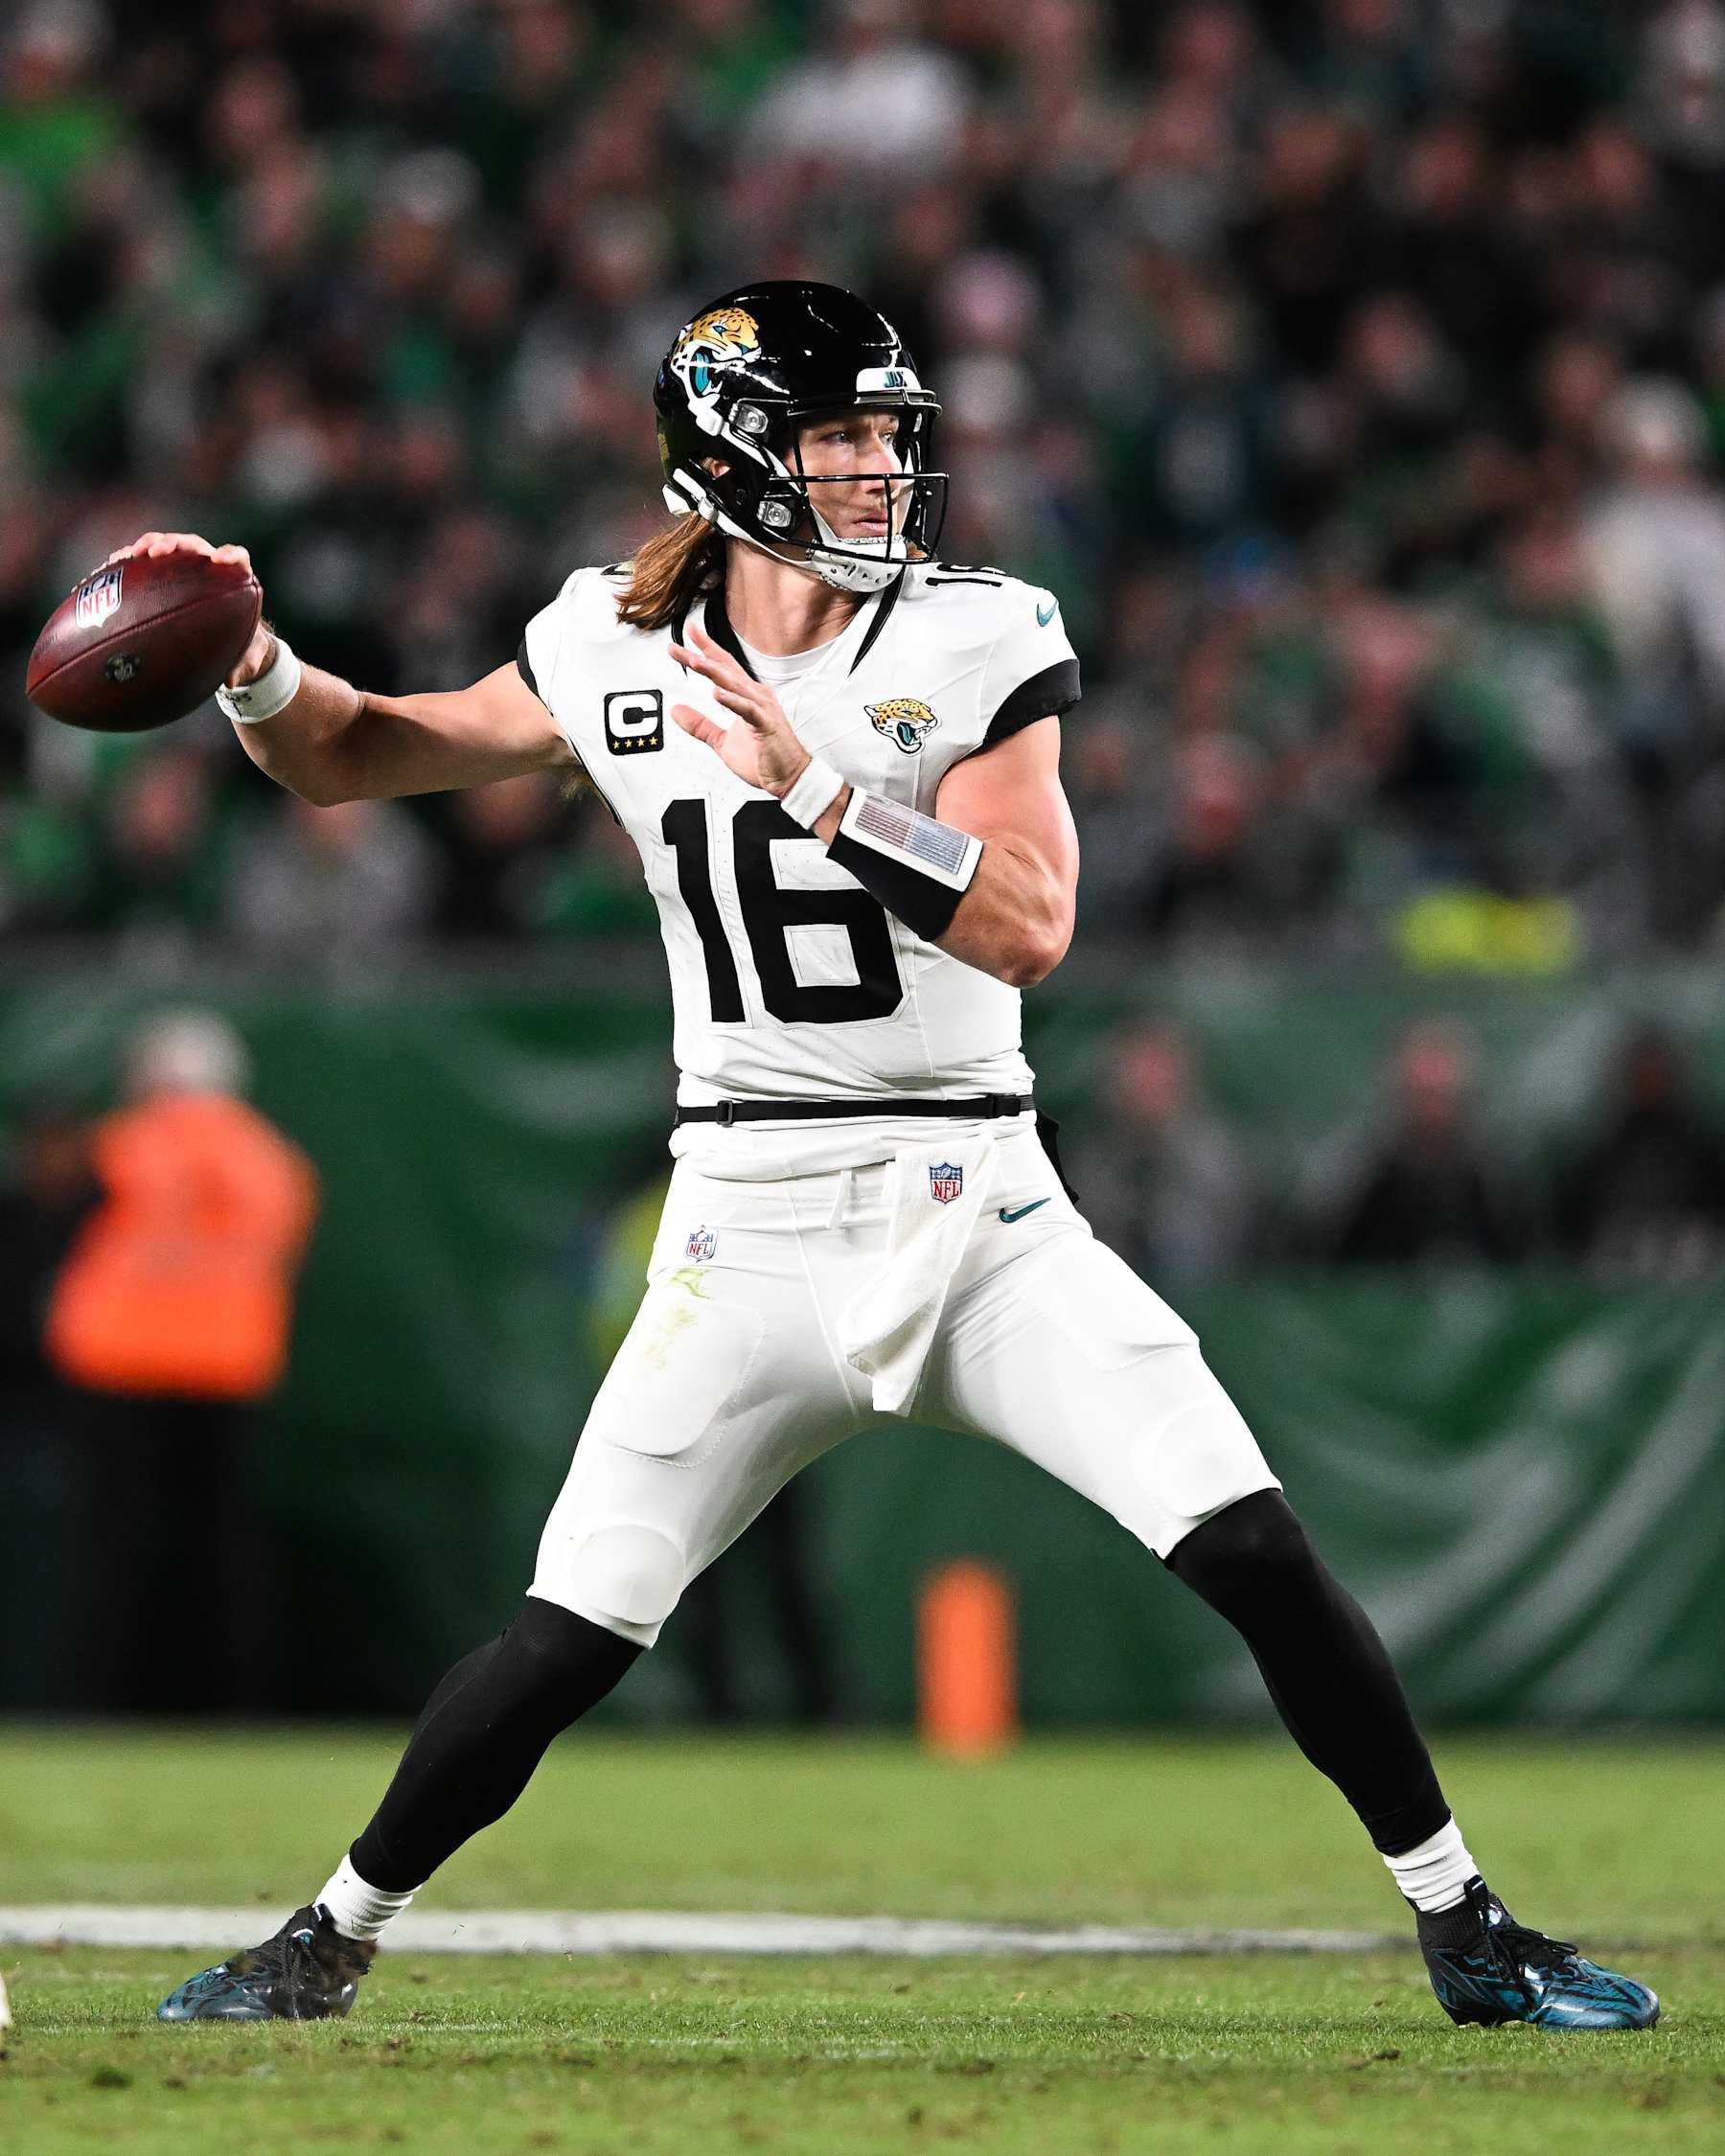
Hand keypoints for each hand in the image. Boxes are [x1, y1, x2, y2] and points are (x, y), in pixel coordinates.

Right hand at [104, 531, 270, 685]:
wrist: (229, 640)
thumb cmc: (242, 644)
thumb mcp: (245, 658)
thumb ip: (241, 667)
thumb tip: (230, 682)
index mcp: (235, 580)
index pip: (237, 557)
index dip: (230, 555)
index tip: (220, 561)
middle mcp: (209, 567)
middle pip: (192, 545)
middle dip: (173, 544)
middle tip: (157, 552)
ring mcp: (186, 567)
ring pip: (166, 547)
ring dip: (147, 546)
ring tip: (129, 555)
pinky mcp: (166, 573)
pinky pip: (147, 563)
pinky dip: (130, 562)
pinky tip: (109, 568)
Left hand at [669, 621, 808, 795]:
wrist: (789, 777)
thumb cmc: (763, 758)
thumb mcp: (722, 741)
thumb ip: (699, 725)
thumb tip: (677, 712)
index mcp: (746, 696)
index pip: (722, 668)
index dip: (705, 650)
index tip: (687, 637)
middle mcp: (755, 696)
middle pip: (725, 669)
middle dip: (702, 654)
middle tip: (684, 639)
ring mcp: (762, 708)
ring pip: (734, 684)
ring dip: (713, 671)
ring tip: (694, 661)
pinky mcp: (766, 725)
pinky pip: (747, 709)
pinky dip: (732, 700)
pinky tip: (717, 693)